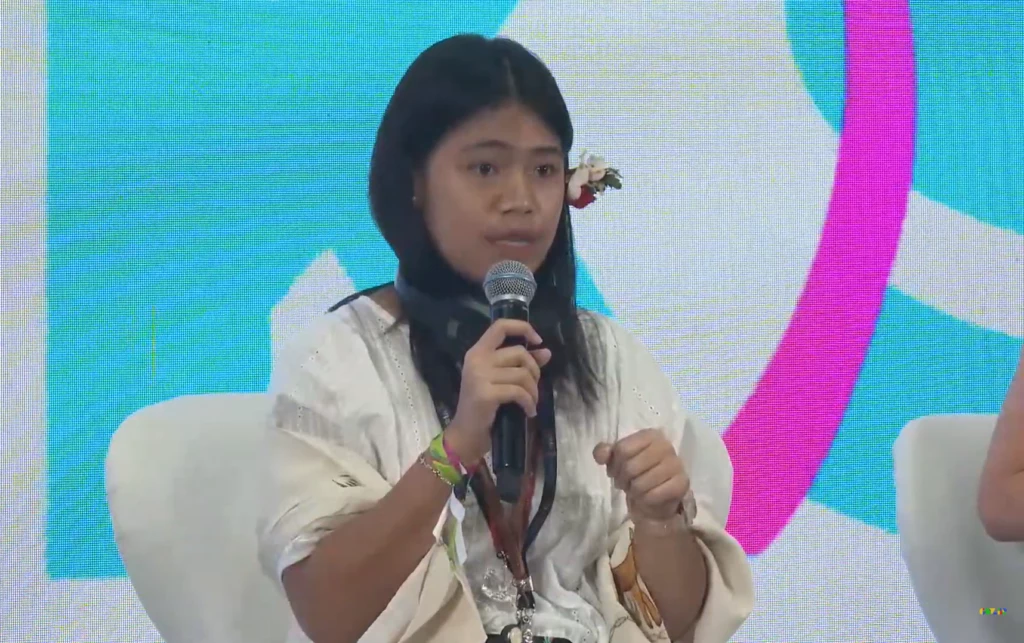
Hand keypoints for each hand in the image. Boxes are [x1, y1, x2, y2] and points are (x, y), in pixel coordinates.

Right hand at [445, 319, 551, 464]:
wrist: (466, 435)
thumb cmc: (484, 407)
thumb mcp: (501, 381)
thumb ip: (521, 365)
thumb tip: (546, 352)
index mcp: (477, 352)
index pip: (500, 326)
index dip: (523, 328)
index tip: (538, 342)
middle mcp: (476, 359)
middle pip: (519, 352)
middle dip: (534, 371)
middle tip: (533, 388)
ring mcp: (479, 376)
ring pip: (522, 373)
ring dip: (533, 390)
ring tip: (531, 403)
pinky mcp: (486, 394)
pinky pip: (519, 392)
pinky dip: (529, 403)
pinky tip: (529, 412)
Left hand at [593, 429, 688, 522]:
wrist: (655, 498)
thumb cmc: (636, 474)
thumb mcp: (616, 461)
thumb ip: (604, 453)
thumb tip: (601, 454)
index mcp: (651, 435)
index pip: (622, 449)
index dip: (614, 464)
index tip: (615, 471)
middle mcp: (666, 446)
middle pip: (630, 466)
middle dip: (622, 479)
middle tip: (625, 483)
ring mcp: (676, 464)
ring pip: (641, 483)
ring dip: (633, 491)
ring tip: (636, 489)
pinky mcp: (681, 484)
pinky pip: (653, 495)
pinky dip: (645, 499)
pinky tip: (647, 497)